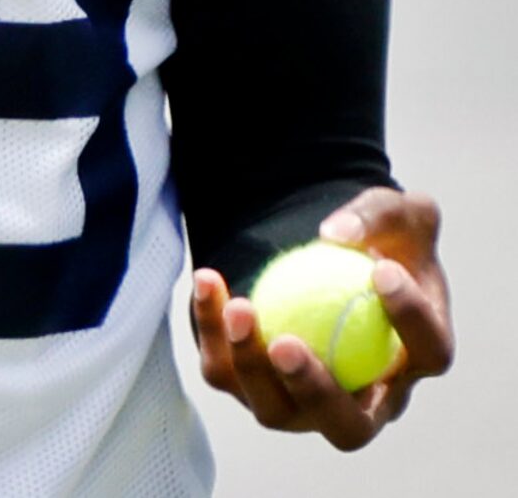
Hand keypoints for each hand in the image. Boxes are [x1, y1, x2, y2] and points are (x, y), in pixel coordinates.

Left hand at [191, 188, 453, 450]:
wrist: (328, 252)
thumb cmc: (376, 235)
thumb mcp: (398, 210)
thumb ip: (377, 215)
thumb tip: (336, 235)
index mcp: (416, 357)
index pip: (428, 351)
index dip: (410, 319)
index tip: (381, 270)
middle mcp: (366, 399)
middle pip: (347, 426)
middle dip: (314, 392)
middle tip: (285, 344)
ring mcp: (308, 402)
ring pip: (277, 410)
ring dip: (252, 365)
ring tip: (239, 308)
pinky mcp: (256, 385)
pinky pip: (226, 370)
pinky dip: (212, 329)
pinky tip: (207, 280)